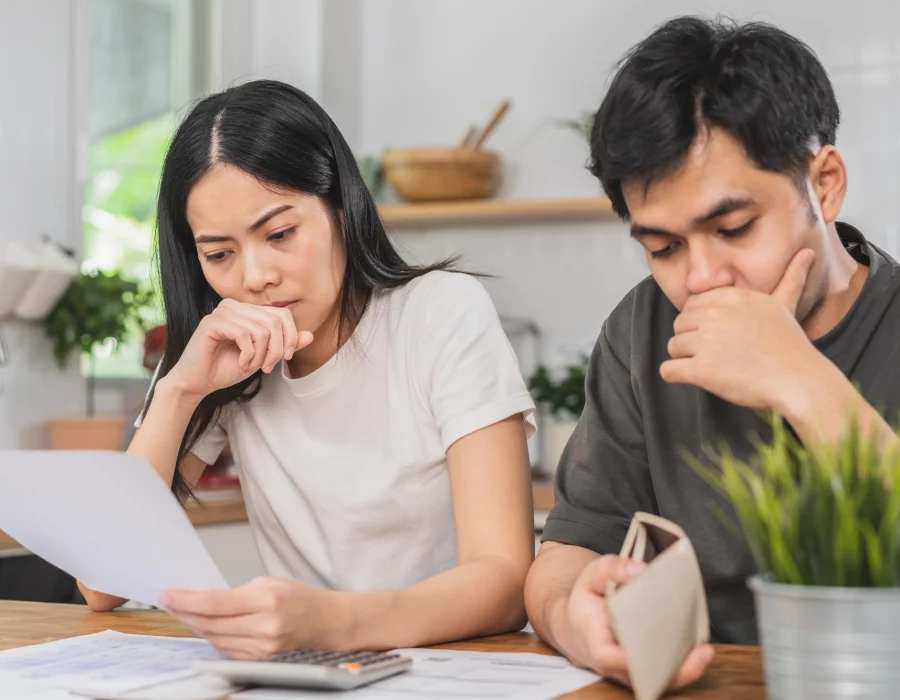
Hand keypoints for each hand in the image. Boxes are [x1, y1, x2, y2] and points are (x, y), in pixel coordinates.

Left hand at [160, 577, 352, 658]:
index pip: (215, 604)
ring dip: (196, 626)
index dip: (187, 601)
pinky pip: (227, 650)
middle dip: (186, 613)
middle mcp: (265, 626)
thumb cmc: (300, 598)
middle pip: (211, 624)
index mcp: (267, 600)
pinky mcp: (261, 660)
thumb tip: (202, 602)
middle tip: (170, 602)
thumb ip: (237, 593)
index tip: (168, 596)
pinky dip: (213, 639)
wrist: (327, 622)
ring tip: (184, 614)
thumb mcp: (269, 583)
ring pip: (215, 639)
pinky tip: (205, 628)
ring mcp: (263, 647)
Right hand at [163, 299, 312, 399]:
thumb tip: (310, 335)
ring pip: (262, 330)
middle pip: (275, 322)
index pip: (283, 314)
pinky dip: (248, 355)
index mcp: (248, 309)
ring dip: (260, 355)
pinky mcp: (212, 322)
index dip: (290, 338)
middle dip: (276, 350)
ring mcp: (222, 311)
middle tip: (266, 367)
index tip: (284, 358)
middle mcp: (235, 305)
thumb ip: (285, 344)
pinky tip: (240, 363)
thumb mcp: (263, 356)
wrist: (198, 382)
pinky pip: (245, 335)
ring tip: (250, 366)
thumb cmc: (228, 367)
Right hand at [560, 555, 713, 688]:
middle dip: (672, 668)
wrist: (579, 625)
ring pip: (657, 681)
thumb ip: (611, 569)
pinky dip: (684, 666)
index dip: (631, 658)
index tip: (654, 648)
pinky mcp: (644, 671)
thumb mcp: (591, 577)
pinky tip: (700, 651)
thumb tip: (639, 570)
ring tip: (704, 651)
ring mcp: (629, 673)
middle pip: (642, 676)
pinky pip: (665, 676)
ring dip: (683, 670)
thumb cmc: (587, 602)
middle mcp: (613, 665)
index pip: (609, 657)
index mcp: (595, 642)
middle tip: (699, 650)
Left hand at [660, 249, 830, 411]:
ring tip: (714, 367)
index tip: (719, 335)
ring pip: (673, 347)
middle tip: (718, 353)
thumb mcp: (784, 305)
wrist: (800, 381)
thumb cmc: (790, 347)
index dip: (700, 322)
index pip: (692, 304)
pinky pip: (668, 370)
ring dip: (687, 359)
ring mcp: (706, 342)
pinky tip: (697, 377)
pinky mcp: (701, 370)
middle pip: (679, 324)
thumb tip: (807, 252)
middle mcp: (715, 315)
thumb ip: (790, 278)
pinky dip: (675, 375)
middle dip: (692, 339)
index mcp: (731, 297)